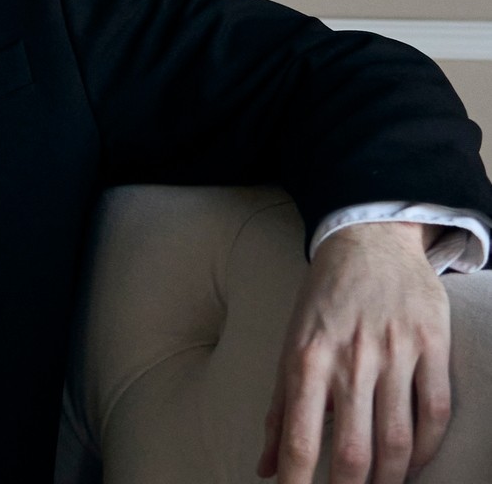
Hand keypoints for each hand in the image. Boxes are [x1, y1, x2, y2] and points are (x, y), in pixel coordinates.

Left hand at [258, 221, 451, 483]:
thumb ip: (279, 410)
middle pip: (355, 451)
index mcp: (306, 360)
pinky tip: (413, 465)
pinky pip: (436, 411)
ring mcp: (395, 353)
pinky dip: (427, 449)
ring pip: (399, 440)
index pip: (301, 440)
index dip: (298, 483)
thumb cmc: (322, 302)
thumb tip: (265, 468)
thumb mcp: (288, 348)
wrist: (368, 242)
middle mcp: (350, 360)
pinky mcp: (432, 345)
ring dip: (391, 479)